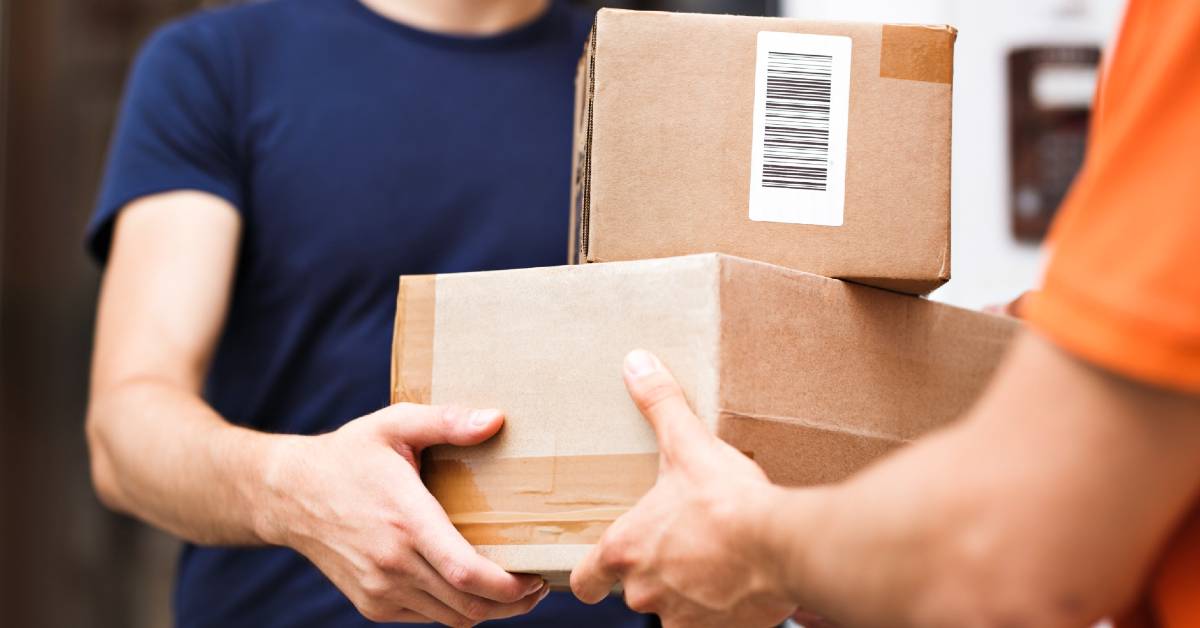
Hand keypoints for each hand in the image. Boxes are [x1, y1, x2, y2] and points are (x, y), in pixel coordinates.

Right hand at [258, 403, 548, 625]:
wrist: (288, 494)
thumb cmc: (349, 455)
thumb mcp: (395, 425)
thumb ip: (447, 422)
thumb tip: (497, 420)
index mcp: (405, 520)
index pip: (467, 573)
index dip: (510, 587)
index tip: (537, 578)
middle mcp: (392, 563)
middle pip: (468, 605)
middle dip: (513, 603)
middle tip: (537, 584)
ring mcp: (379, 589)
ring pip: (451, 618)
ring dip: (488, 610)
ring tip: (513, 587)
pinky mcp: (372, 603)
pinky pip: (428, 616)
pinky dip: (455, 608)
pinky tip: (470, 585)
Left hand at [570, 350, 796, 627]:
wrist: (781, 545)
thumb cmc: (727, 499)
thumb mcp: (688, 444)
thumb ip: (660, 404)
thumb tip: (635, 363)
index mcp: (626, 548)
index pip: (585, 580)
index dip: (588, 578)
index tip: (594, 578)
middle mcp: (644, 591)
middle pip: (636, 590)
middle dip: (658, 571)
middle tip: (685, 547)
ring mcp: (678, 617)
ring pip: (674, 609)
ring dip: (690, 592)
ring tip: (718, 564)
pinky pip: (709, 627)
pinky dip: (722, 613)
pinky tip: (742, 587)